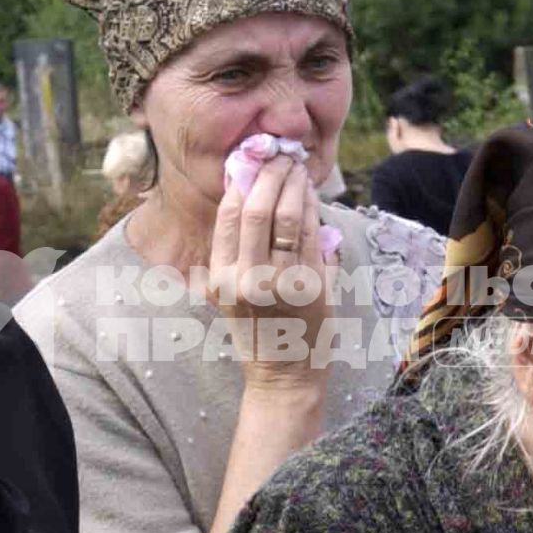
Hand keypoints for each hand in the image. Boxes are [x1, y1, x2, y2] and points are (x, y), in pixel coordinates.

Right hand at [207, 153, 335, 389]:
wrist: (284, 376)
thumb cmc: (259, 332)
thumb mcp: (231, 295)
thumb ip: (238, 251)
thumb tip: (254, 192)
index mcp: (220, 278)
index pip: (228, 216)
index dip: (242, 181)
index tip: (252, 161)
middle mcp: (246, 279)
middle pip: (258, 209)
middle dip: (271, 175)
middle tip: (281, 156)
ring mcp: (280, 283)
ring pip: (288, 216)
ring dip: (295, 185)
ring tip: (298, 168)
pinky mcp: (311, 287)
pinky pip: (311, 235)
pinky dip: (313, 208)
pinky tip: (312, 194)